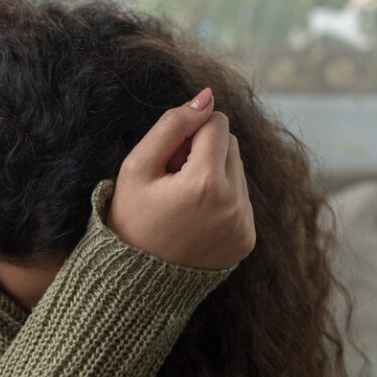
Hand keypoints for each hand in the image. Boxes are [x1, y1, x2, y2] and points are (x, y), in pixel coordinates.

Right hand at [107, 87, 255, 269]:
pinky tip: (195, 218)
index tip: (169, 159)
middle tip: (173, 180)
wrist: (134, 280)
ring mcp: (243, 225)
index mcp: (206, 183)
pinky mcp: (247, 240)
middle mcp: (233, 205)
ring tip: (183, 201)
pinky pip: (242, 200)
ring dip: (214, 175)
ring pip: (238, 171)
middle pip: (231, 145)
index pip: (217, 123)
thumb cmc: (130, 217)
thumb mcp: (138, 166)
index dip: (189, 134)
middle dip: (204, 152)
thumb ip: (172, 124)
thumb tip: (208, 96)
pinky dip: (222, 201)